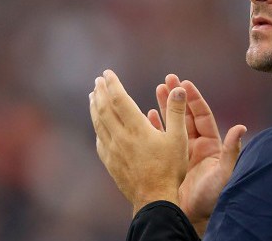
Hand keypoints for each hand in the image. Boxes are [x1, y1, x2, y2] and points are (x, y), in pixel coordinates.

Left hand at [90, 70, 188, 215]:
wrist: (154, 199)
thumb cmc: (169, 169)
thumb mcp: (179, 138)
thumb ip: (177, 112)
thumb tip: (178, 89)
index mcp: (136, 128)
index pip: (119, 99)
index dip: (113, 84)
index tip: (107, 73)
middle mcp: (120, 137)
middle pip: (104, 109)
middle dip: (101, 92)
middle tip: (98, 81)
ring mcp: (113, 151)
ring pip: (99, 124)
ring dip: (95, 108)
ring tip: (93, 97)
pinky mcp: (110, 163)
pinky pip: (100, 141)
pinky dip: (98, 128)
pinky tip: (98, 126)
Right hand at [148, 75, 246, 235]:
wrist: (193, 217)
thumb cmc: (213, 198)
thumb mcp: (224, 174)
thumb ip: (231, 152)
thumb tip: (241, 128)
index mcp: (210, 145)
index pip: (201, 116)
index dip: (194, 99)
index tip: (185, 83)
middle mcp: (195, 145)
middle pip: (185, 115)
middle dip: (177, 96)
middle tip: (167, 79)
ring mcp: (181, 152)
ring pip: (172, 123)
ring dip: (165, 106)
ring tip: (157, 89)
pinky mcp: (168, 160)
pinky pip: (160, 139)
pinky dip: (154, 126)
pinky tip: (146, 114)